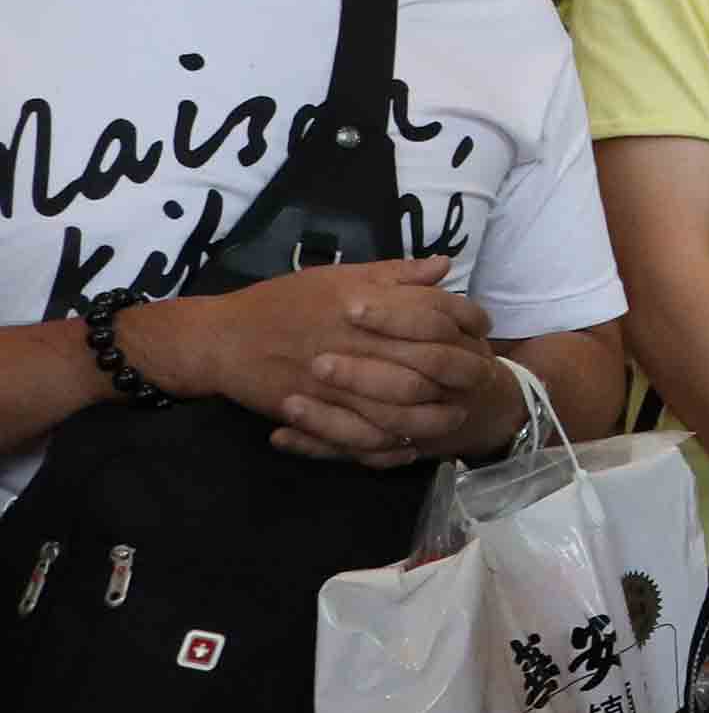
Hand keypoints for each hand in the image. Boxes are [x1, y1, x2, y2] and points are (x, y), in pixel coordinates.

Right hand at [120, 259, 501, 462]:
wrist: (221, 339)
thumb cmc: (283, 302)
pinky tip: (407, 447)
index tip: (483, 331)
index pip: (434, 313)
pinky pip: (359, 436)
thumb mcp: (339, 276)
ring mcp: (334, 381)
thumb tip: (445, 265)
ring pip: (398, 406)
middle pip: (425, 363)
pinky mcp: (313, 411)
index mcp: (365, 304)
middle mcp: (355, 343)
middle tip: (481, 382)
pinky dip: (387, 445)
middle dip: (458, 374)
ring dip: (432, 416)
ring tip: (453, 419)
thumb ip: (395, 274)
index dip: (467, 322)